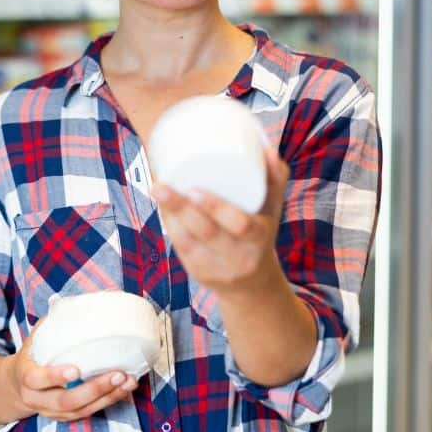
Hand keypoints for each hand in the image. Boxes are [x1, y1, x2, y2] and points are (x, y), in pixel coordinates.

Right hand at [5, 322, 138, 421]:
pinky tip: (124, 389)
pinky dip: (108, 401)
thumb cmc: (33, 355)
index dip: (55, 376)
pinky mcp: (65, 416)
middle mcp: (37, 398)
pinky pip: (88, 413)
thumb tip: (80, 303)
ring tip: (128, 381)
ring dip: (107, 397)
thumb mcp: (36, 338)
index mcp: (26, 376)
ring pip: (81, 410)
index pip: (37, 379)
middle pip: (66, 401)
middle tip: (117, 374)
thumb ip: (54, 324)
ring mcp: (52, 411)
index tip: (76, 369)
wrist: (17, 385)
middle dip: (94, 389)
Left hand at [152, 146, 289, 293]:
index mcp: (259, 239)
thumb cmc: (260, 232)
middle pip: (206, 232)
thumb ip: (273, 178)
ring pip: (186, 241)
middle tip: (162, 184)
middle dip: (180, 207)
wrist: (252, 283)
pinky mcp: (197, 273)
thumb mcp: (272, 209)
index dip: (216, 208)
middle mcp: (238, 258)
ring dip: (169, 214)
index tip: (195, 189)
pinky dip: (169, 225)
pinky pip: (180, 248)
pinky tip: (162, 207)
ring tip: (157, 189)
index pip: (240, 225)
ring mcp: (215, 268)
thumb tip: (266, 148)